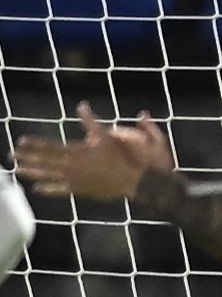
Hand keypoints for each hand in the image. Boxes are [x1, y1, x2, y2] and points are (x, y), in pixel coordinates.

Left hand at [13, 105, 172, 200]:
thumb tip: (82, 105)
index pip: (50, 147)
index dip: (35, 144)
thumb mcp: (108, 135)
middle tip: (11, 155)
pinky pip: (61, 190)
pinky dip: (49, 189)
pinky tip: (37, 189)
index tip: (20, 141)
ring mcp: (76, 180)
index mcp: (78, 152)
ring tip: (17, 170)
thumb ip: (91, 122)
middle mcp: (73, 166)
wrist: (135, 181)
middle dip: (27, 157)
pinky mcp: (82, 190)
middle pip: (45, 161)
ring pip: (49, 176)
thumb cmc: (123, 157)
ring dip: (32, 172)